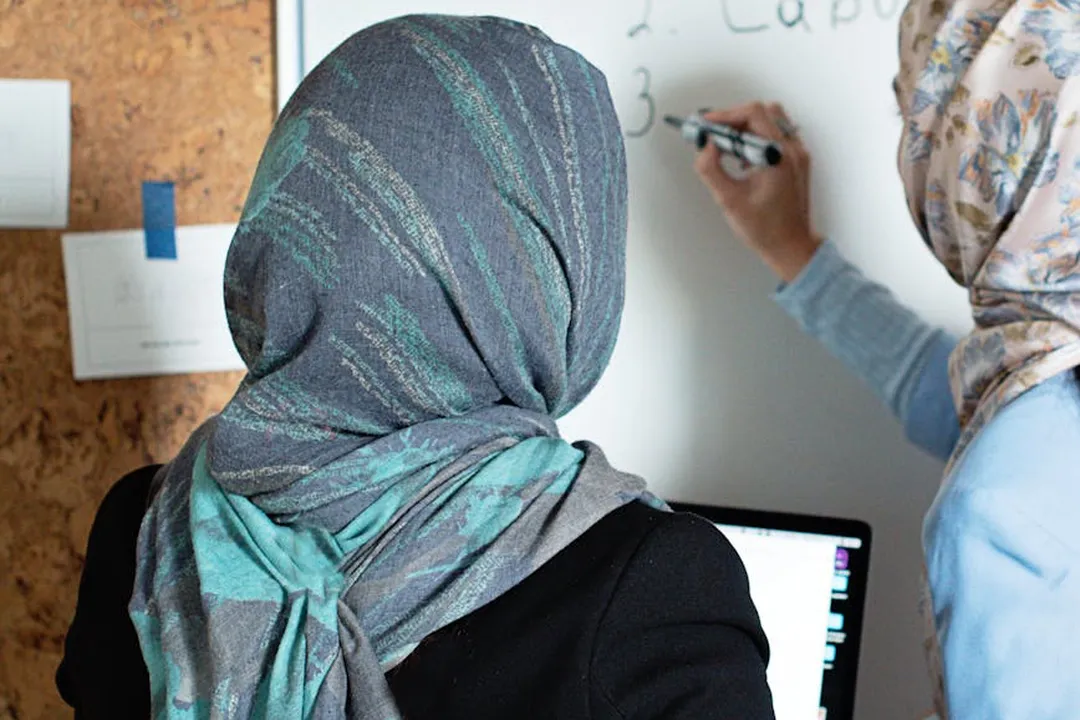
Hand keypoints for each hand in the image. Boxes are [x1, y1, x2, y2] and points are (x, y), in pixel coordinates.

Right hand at [694, 102, 820, 282]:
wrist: (791, 245)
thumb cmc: (765, 229)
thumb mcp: (729, 200)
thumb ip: (711, 170)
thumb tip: (705, 147)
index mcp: (778, 156)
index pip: (752, 115)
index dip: (725, 115)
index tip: (706, 125)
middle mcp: (793, 150)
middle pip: (762, 112)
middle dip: (734, 119)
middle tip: (714, 133)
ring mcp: (798, 154)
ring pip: (772, 120)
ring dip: (747, 127)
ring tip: (728, 147)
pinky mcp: (797, 161)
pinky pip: (777, 135)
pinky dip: (758, 138)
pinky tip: (744, 159)